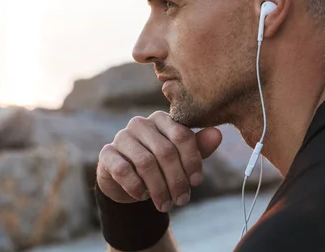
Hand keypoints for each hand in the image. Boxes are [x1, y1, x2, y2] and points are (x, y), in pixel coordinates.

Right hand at [96, 111, 222, 212]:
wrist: (129, 181)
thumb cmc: (160, 165)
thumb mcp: (182, 158)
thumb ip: (198, 146)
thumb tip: (217, 134)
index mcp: (161, 119)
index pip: (182, 135)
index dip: (192, 161)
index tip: (197, 182)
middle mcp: (140, 123)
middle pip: (165, 151)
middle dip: (177, 180)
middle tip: (183, 200)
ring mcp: (121, 137)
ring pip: (145, 163)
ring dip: (159, 188)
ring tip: (166, 205)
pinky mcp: (107, 154)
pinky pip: (123, 170)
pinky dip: (137, 187)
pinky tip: (143, 196)